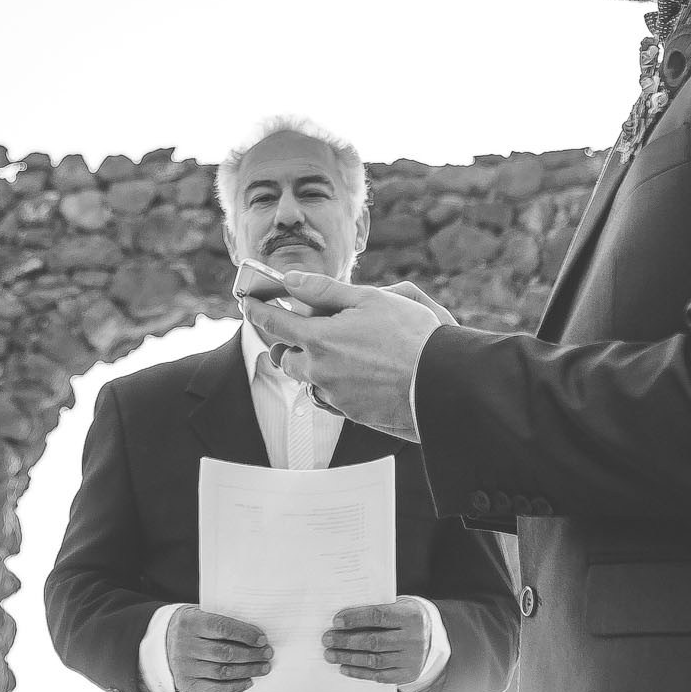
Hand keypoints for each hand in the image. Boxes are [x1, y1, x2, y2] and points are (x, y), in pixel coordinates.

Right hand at [166, 605, 272, 691]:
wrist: (162, 643)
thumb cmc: (190, 627)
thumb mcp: (199, 615)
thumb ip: (220, 622)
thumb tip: (253, 633)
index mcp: (190, 623)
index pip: (222, 628)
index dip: (245, 634)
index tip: (261, 639)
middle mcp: (185, 645)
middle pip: (225, 652)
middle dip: (251, 654)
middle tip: (267, 654)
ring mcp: (184, 667)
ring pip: (222, 671)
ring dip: (248, 671)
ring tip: (262, 667)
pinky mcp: (186, 684)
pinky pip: (214, 689)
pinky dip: (234, 687)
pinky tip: (247, 681)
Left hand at [242, 273, 450, 441]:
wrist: (442, 383)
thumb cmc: (410, 335)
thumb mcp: (369, 299)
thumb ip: (324, 290)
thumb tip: (291, 279)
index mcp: (319, 339)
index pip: (273, 323)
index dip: (256, 309)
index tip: (248, 302)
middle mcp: (320, 371)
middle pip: (286, 358)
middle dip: (288, 343)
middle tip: (301, 329)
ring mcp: (335, 395)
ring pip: (308, 379)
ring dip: (312, 365)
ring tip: (338, 351)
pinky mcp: (352, 412)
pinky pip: (330, 396)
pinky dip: (334, 383)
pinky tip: (358, 372)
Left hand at [324, 599, 429, 684]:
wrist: (433, 636)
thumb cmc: (406, 617)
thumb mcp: (398, 606)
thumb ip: (376, 610)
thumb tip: (343, 618)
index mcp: (410, 616)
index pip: (378, 616)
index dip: (355, 618)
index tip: (336, 621)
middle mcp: (413, 639)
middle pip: (374, 641)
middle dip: (346, 641)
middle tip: (327, 639)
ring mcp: (411, 659)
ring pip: (375, 660)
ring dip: (348, 658)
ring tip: (331, 654)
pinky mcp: (407, 674)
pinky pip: (380, 676)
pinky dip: (360, 673)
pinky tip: (345, 668)